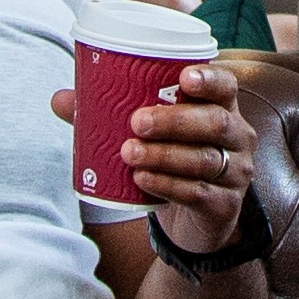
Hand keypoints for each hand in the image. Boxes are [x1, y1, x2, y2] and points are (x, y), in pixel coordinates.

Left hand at [47, 61, 258, 253]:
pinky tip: (142, 180)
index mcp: (221, 109)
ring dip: (164, 155)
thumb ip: (109, 115)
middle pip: (215, 122)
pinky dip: (167, 185)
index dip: (209, 79)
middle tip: (136, 122)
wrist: (195, 220)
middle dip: (174, 120)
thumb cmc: (173, 161)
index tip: (183, 77)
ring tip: (129, 153)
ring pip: (204, 159)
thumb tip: (61, 99)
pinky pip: (197, 192)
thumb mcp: (152, 137)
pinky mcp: (224, 205)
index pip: (227, 86)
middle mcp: (237, 138)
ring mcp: (235, 173)